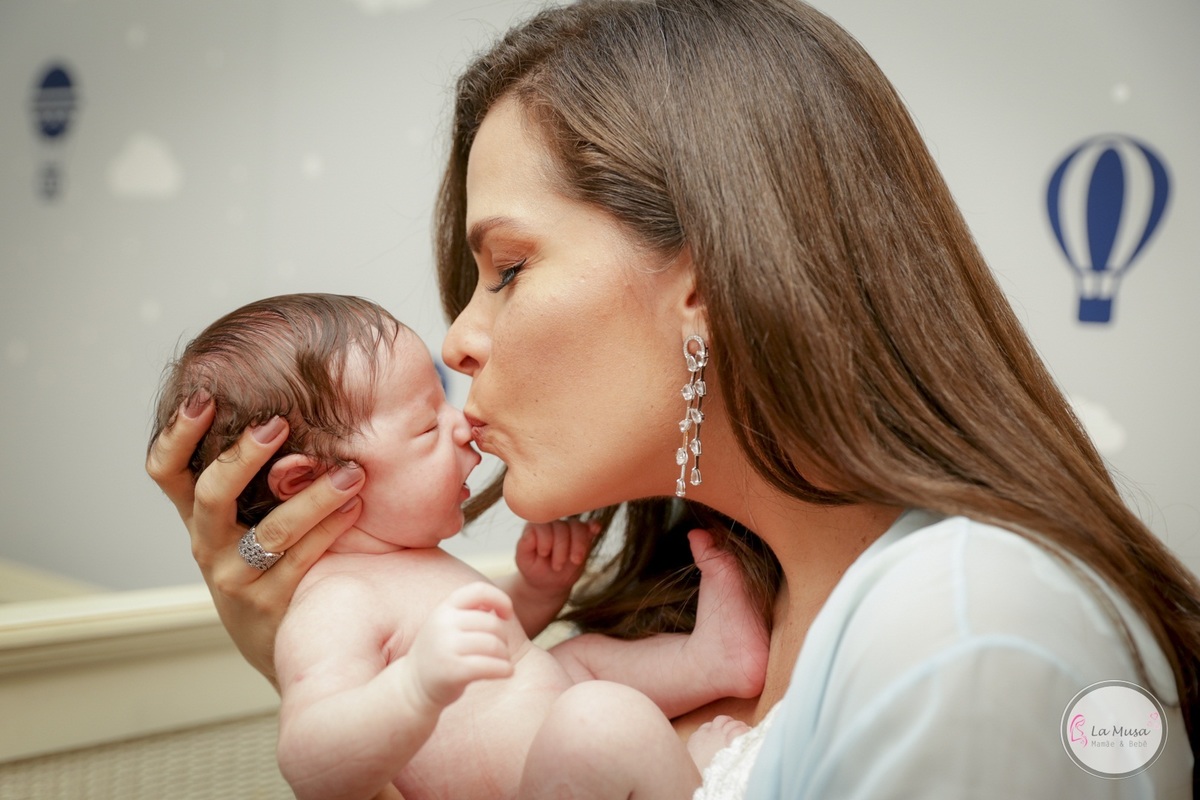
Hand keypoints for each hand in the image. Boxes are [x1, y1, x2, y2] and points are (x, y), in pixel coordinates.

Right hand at [145, 394, 364, 683]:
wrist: (281, 641)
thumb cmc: (271, 559)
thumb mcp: (249, 518)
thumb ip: (261, 473)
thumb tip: (295, 400)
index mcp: (197, 515)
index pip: (166, 470)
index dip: (176, 433)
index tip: (204, 395)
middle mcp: (208, 544)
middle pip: (211, 494)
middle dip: (243, 457)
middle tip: (279, 423)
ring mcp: (235, 578)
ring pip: (271, 532)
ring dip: (314, 497)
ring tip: (351, 472)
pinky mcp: (270, 605)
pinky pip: (302, 561)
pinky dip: (331, 530)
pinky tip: (356, 507)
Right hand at [407, 582, 515, 708]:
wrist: (412, 685)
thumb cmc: (441, 652)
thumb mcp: (448, 624)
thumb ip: (470, 612)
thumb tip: (503, 606)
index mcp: (444, 608)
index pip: (479, 591)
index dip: (500, 599)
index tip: (506, 615)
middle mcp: (443, 623)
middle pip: (492, 624)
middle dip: (504, 638)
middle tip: (501, 650)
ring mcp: (446, 647)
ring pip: (494, 645)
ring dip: (505, 655)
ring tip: (502, 662)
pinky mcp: (453, 671)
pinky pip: (490, 666)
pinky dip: (505, 669)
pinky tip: (507, 672)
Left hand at [515, 518, 600, 595]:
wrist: (549, 581)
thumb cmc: (534, 568)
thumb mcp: (524, 560)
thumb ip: (524, 545)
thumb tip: (531, 532)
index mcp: (536, 526)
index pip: (544, 526)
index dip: (546, 542)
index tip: (544, 555)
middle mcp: (553, 523)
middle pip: (562, 527)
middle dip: (562, 549)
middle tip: (556, 567)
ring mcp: (569, 529)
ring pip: (578, 527)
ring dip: (578, 545)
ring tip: (575, 561)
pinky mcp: (583, 536)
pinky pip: (591, 526)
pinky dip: (593, 527)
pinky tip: (595, 529)